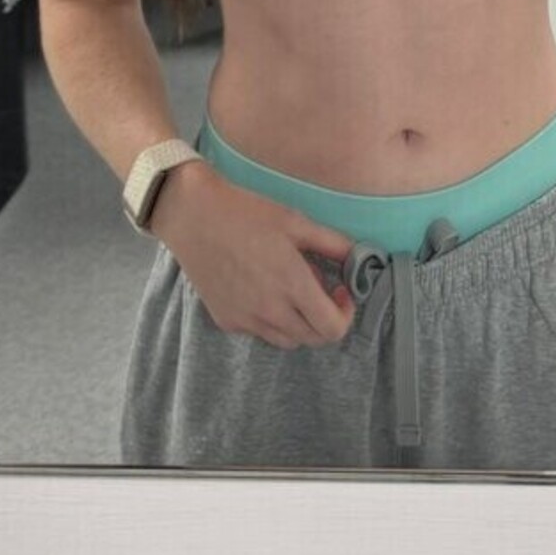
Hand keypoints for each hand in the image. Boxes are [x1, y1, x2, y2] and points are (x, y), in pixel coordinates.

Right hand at [153, 160, 356, 349]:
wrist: (194, 216)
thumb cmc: (248, 213)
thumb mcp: (298, 222)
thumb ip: (334, 244)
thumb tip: (361, 257)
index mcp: (292, 286)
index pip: (332, 328)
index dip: (346, 314)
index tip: (342, 290)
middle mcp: (270, 311)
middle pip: (313, 339)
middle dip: (327, 319)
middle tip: (322, 289)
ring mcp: (246, 320)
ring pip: (287, 341)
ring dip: (301, 323)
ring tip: (293, 289)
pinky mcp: (227, 321)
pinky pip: (260, 332)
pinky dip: (272, 320)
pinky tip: (265, 290)